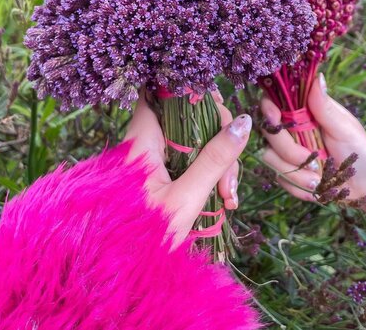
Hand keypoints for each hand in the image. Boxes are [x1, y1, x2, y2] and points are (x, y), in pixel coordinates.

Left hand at [124, 90, 251, 245]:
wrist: (123, 274)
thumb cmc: (145, 236)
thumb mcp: (186, 198)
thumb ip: (214, 159)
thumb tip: (243, 123)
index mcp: (142, 141)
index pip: (160, 93)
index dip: (188, 90)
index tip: (217, 105)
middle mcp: (147, 143)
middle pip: (189, 119)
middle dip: (217, 139)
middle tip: (228, 177)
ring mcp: (156, 159)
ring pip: (195, 142)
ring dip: (218, 163)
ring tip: (228, 198)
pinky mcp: (164, 175)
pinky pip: (192, 162)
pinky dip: (209, 175)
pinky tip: (224, 199)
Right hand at [261, 74, 365, 239]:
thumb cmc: (360, 151)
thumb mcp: (344, 127)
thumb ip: (323, 105)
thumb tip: (317, 76)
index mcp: (304, 111)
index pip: (273, 101)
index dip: (268, 109)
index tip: (276, 118)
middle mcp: (291, 128)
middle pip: (268, 132)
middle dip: (288, 149)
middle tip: (313, 159)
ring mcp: (287, 151)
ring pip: (270, 157)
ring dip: (295, 171)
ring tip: (319, 178)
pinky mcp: (288, 172)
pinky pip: (280, 178)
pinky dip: (298, 185)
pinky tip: (315, 187)